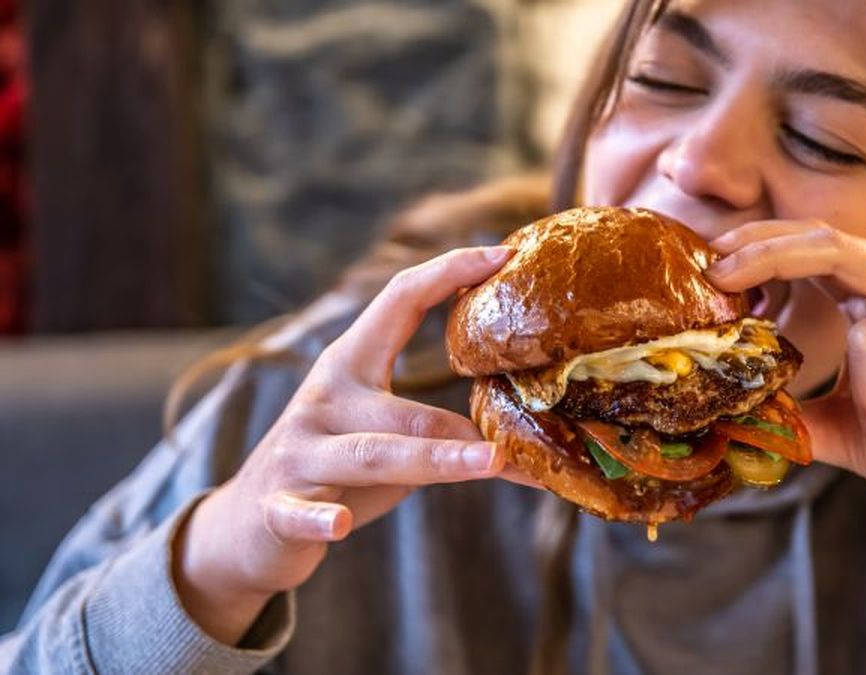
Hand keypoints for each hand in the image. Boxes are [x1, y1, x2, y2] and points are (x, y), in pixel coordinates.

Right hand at [174, 245, 520, 643]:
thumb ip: (436, 423)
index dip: (449, 272)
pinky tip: (340, 524)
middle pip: (403, 408)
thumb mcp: (382, 431)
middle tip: (520, 441)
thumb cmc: (335, 465)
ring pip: (372, 454)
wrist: (247, 524)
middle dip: (462, 427)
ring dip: (435, 460)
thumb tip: (525, 430)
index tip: (503, 253)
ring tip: (489, 463)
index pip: (400, 300)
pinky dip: (319, 518)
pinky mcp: (277, 506)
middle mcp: (325, 400)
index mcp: (351, 363)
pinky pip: (301, 513)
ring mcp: (299, 452)